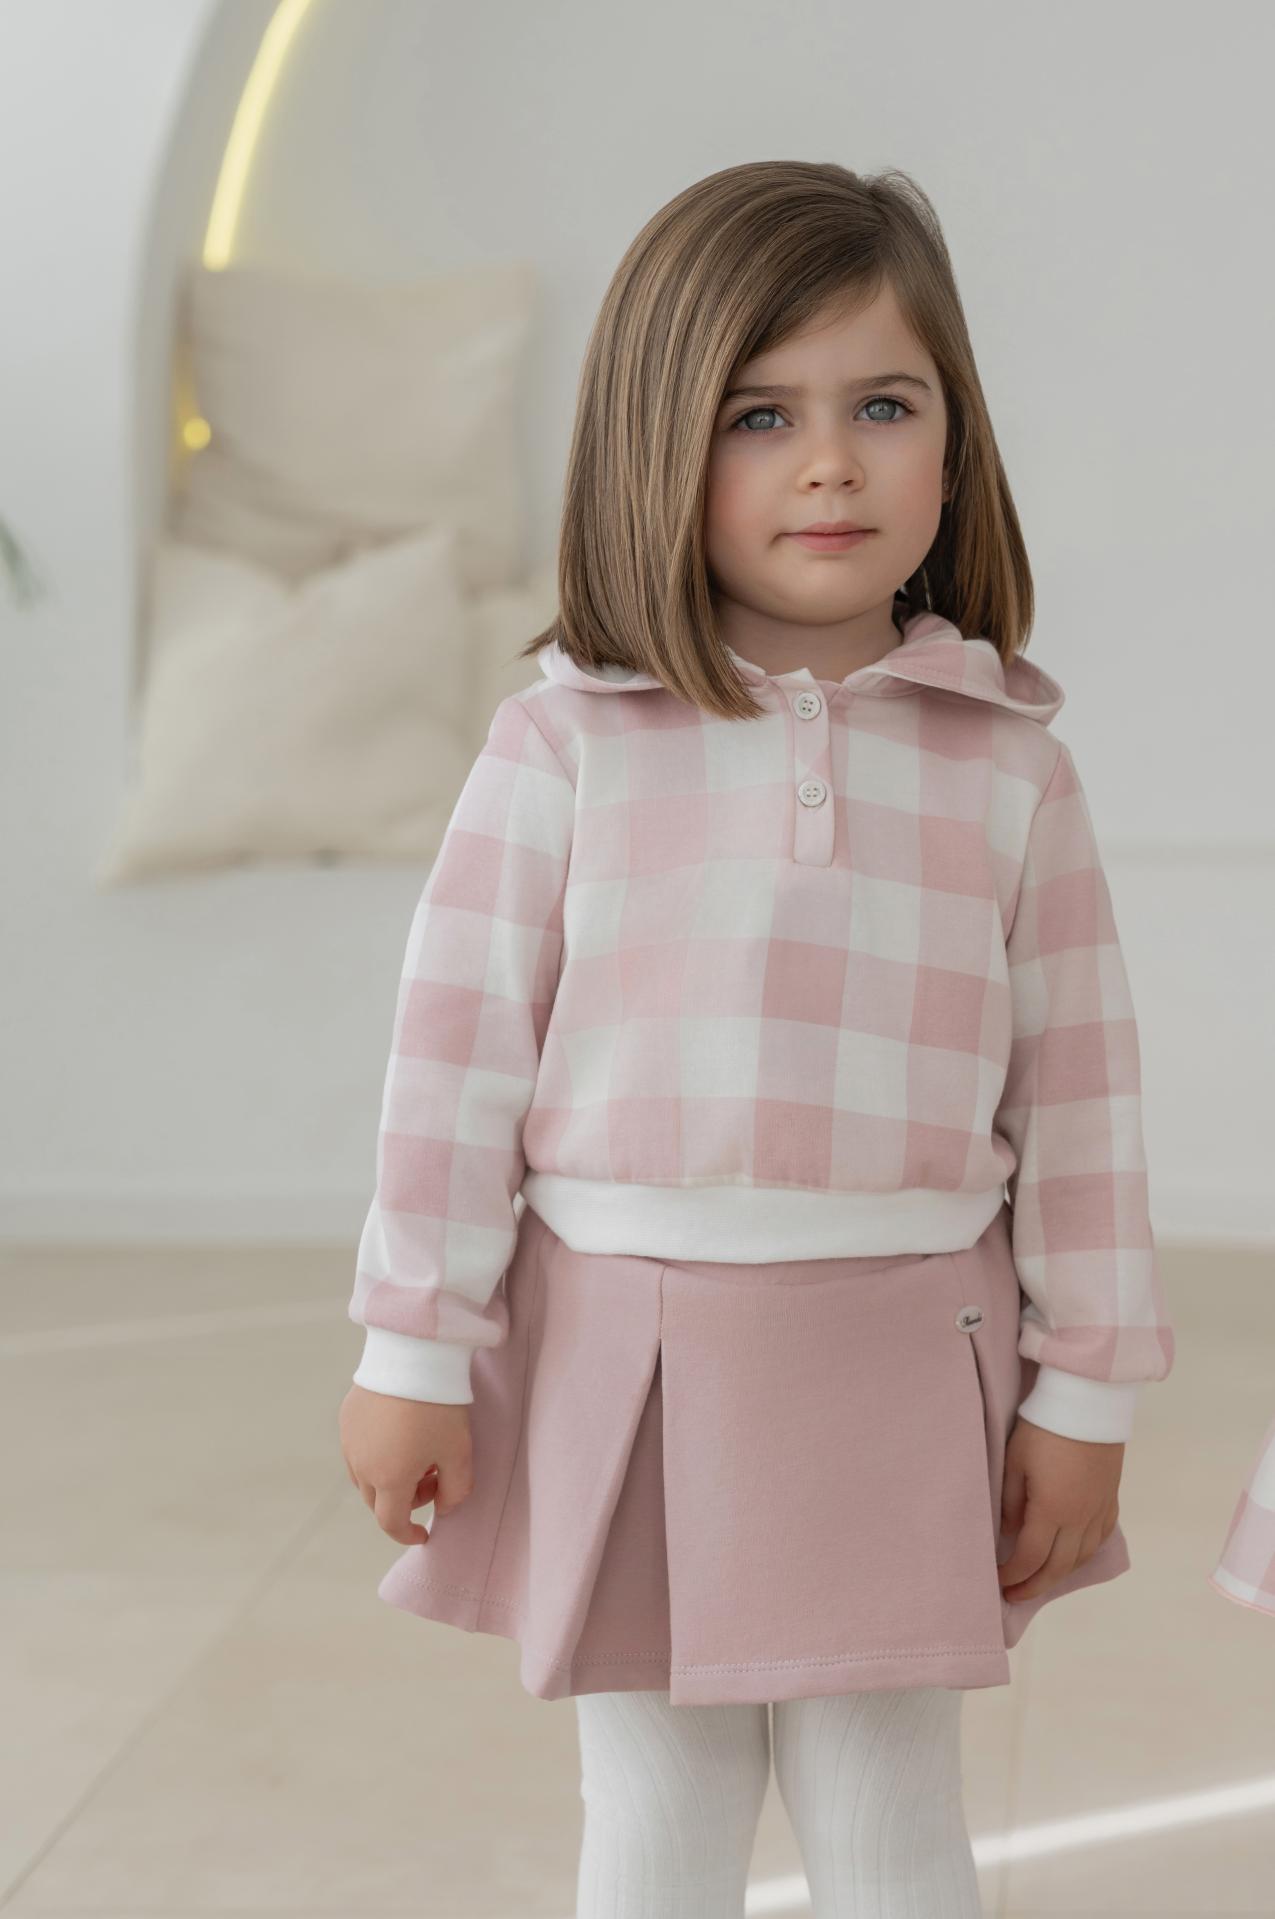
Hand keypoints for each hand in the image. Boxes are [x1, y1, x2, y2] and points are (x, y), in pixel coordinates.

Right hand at [338, 1384, 473, 1545]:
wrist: (413, 1355)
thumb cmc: (439, 1407)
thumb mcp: (459, 1452)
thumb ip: (456, 1491)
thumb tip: (444, 1508)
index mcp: (389, 1479)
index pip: (391, 1523)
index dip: (407, 1534)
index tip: (423, 1533)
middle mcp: (361, 1466)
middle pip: (377, 1501)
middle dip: (404, 1501)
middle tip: (433, 1478)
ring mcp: (350, 1441)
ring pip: (364, 1478)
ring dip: (388, 1479)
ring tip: (417, 1454)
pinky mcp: (347, 1419)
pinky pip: (357, 1451)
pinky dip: (376, 1456)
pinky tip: (400, 1434)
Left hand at [996, 1415, 1122, 1602]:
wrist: (1088, 1402)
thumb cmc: (1043, 1428)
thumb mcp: (1014, 1462)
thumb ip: (1010, 1502)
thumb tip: (1009, 1533)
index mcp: (1052, 1511)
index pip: (1030, 1557)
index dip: (1013, 1575)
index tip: (998, 1582)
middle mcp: (1080, 1518)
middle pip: (1058, 1567)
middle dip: (1034, 1585)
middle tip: (1015, 1596)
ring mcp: (1099, 1510)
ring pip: (1081, 1557)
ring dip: (1059, 1574)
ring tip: (1040, 1579)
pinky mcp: (1111, 1498)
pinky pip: (1099, 1538)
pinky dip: (1083, 1554)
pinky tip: (1072, 1554)